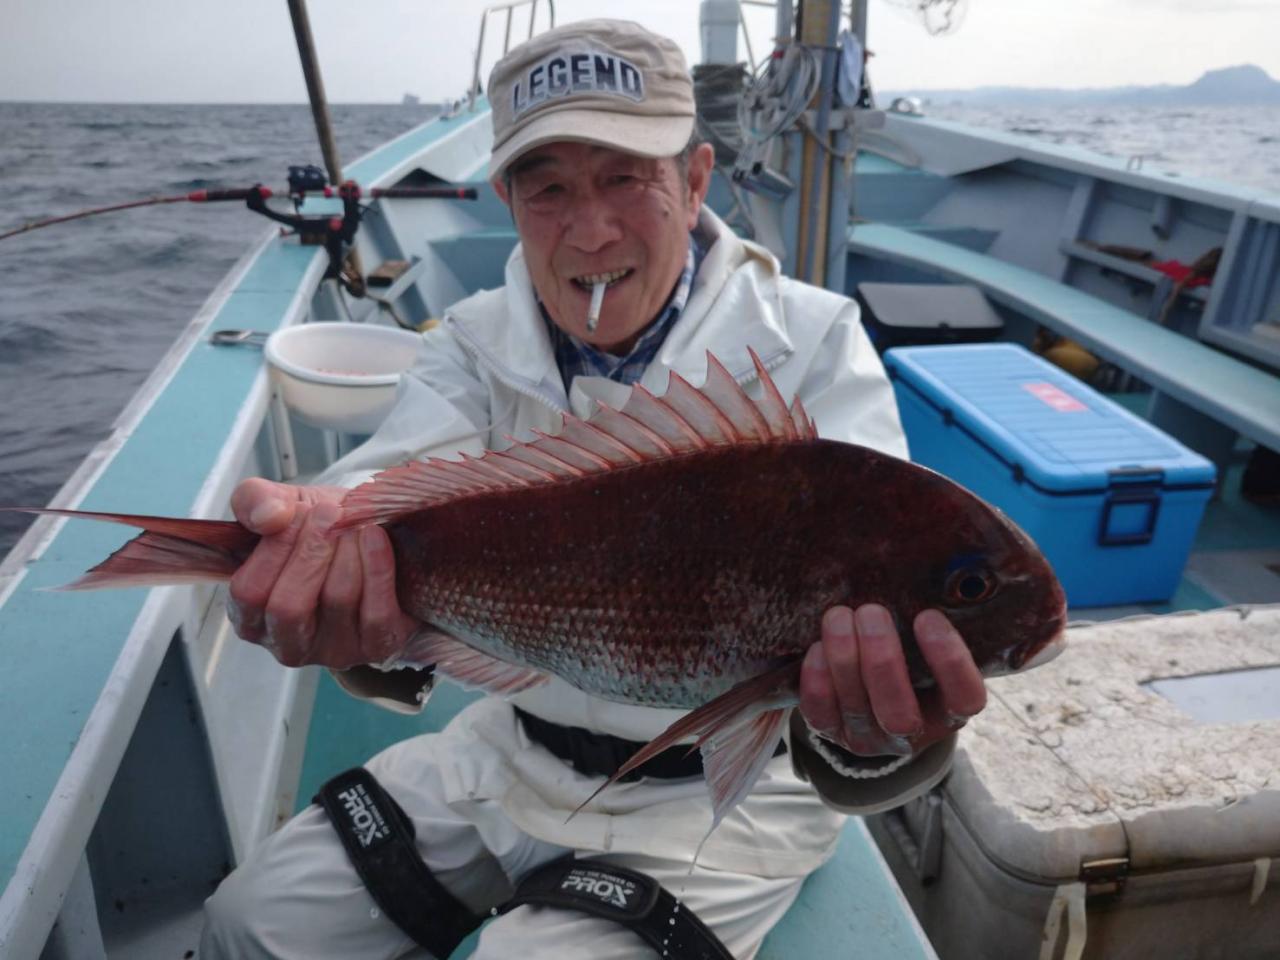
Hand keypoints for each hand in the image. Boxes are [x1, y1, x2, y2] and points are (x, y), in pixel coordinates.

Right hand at [226, 478, 417, 668]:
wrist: (378, 539)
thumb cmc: (321, 531)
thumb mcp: (283, 507)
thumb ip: (255, 501)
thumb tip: (267, 517)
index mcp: (251, 617)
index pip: (249, 592)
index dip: (274, 548)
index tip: (298, 510)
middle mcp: (288, 644)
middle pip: (289, 606)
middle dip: (311, 551)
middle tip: (329, 513)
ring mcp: (333, 651)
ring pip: (337, 600)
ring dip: (348, 552)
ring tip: (354, 523)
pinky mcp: (376, 647)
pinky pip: (377, 613)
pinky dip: (377, 568)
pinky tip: (375, 536)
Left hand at [798, 605, 986, 757]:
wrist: (862, 688)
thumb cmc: (906, 651)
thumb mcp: (925, 643)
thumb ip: (930, 620)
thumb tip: (939, 559)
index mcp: (948, 711)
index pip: (964, 699)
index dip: (950, 662)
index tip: (927, 617)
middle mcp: (912, 734)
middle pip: (900, 713)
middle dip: (882, 660)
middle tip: (871, 611)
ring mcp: (869, 738)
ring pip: (858, 710)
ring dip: (845, 660)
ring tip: (838, 616)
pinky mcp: (831, 733)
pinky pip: (820, 715)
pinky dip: (817, 681)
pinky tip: (817, 647)